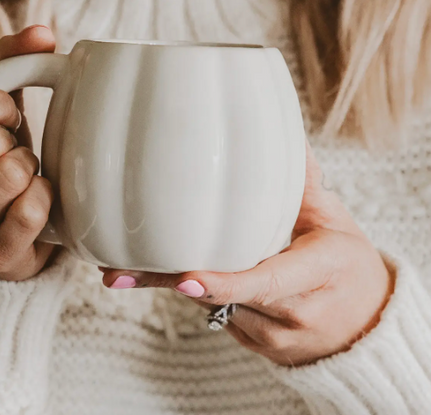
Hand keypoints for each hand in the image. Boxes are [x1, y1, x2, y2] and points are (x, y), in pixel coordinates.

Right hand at [0, 26, 57, 280]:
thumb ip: (8, 66)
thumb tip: (42, 32)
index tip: (6, 117)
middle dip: (14, 141)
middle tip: (13, 153)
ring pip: (13, 173)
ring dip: (30, 169)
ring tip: (21, 179)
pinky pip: (34, 208)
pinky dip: (46, 197)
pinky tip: (34, 202)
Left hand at [101, 141, 394, 365]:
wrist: (364, 325)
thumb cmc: (347, 266)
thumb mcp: (335, 221)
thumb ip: (305, 183)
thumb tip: (285, 136)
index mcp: (319, 275)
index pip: (268, 282)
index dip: (226, 282)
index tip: (185, 277)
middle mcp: (294, 314)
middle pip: (225, 299)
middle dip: (171, 284)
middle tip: (119, 272)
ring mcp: (274, 338)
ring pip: (214, 309)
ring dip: (176, 286)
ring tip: (125, 270)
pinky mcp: (257, 346)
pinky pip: (219, 317)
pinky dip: (196, 295)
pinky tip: (166, 277)